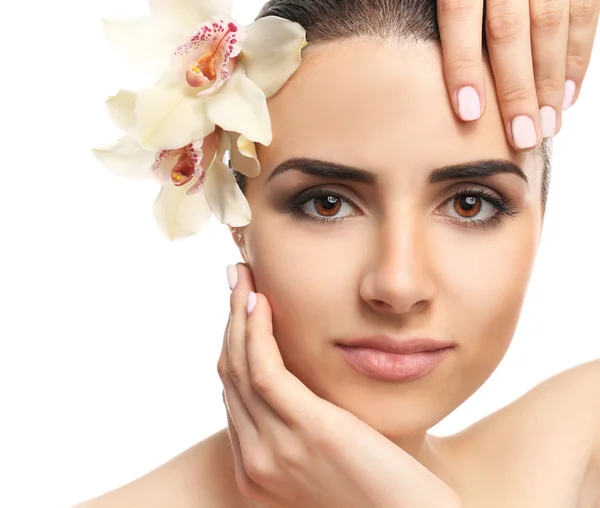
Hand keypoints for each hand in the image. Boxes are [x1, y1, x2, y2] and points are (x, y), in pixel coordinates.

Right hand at [217, 263, 460, 507]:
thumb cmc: (380, 492)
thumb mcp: (328, 457)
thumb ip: (303, 427)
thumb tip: (299, 387)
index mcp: (256, 469)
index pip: (233, 394)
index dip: (234, 344)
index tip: (241, 307)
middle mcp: (255, 461)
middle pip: (229, 374)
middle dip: (229, 320)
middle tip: (236, 279)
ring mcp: (275, 449)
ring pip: (239, 366)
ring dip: (238, 314)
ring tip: (244, 276)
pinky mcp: (308, 431)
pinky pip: (265, 370)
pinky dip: (257, 331)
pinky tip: (260, 301)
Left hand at [438, 0, 598, 148]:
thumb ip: (442, 6)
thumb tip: (404, 35)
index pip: (460, 15)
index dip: (464, 65)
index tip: (468, 112)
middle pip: (511, 30)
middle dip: (517, 89)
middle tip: (520, 137)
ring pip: (552, 25)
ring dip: (552, 82)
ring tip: (546, 126)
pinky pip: (586, 11)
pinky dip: (580, 55)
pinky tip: (570, 94)